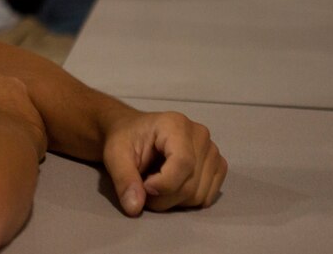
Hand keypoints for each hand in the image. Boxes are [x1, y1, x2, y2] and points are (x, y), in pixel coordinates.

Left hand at [101, 110, 226, 215]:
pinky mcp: (217, 165)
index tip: (144, 187)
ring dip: (173, 201)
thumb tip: (134, 207)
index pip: (183, 163)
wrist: (134, 133)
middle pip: (190, 184)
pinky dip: (186, 200)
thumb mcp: (114, 154)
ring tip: (155, 185)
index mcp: (175, 124)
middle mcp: (200, 134)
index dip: (164, 184)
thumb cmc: (125, 140)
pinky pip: (207, 197)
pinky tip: (171, 185)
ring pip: (199, 195)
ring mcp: (212, 150)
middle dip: (163, 197)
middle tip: (143, 189)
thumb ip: (123, 178)